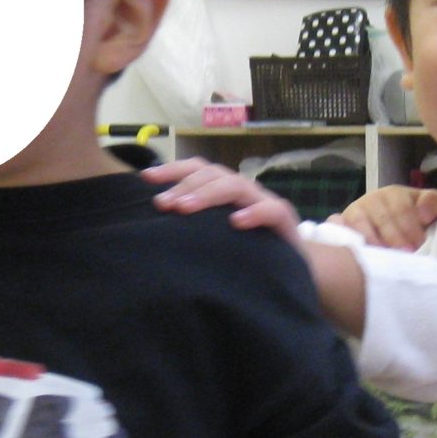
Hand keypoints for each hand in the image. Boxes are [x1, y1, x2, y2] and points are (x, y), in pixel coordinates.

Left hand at [142, 158, 300, 241]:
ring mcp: (263, 202)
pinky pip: (271, 210)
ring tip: (186, 207)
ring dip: (209, 194)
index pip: (197, 169)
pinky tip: (236, 222)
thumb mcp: (214, 234)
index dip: (172, 170)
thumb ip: (192, 226)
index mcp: (223, 190)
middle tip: (163, 204)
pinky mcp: (284, 220)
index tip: (146, 178)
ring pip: (236, 185)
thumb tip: (151, 224)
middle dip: (185, 186)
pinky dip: (254, 213)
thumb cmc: (245, 249)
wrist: (290, 267)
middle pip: (212, 174)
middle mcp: (242, 190)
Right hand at [334, 186, 436, 250]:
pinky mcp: (339, 228)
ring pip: (358, 224)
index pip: (401, 208)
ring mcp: (353, 214)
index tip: (418, 244)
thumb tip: (423, 214)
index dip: (410, 227)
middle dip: (394, 237)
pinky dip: (343, 239)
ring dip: (372, 241)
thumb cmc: (414, 219)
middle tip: (404, 254)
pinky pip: (337, 230)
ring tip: (383, 257)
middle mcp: (370, 200)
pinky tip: (354, 251)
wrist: (391, 228)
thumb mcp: (430, 207)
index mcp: (393, 195)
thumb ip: (433, 203)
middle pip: (381, 218)